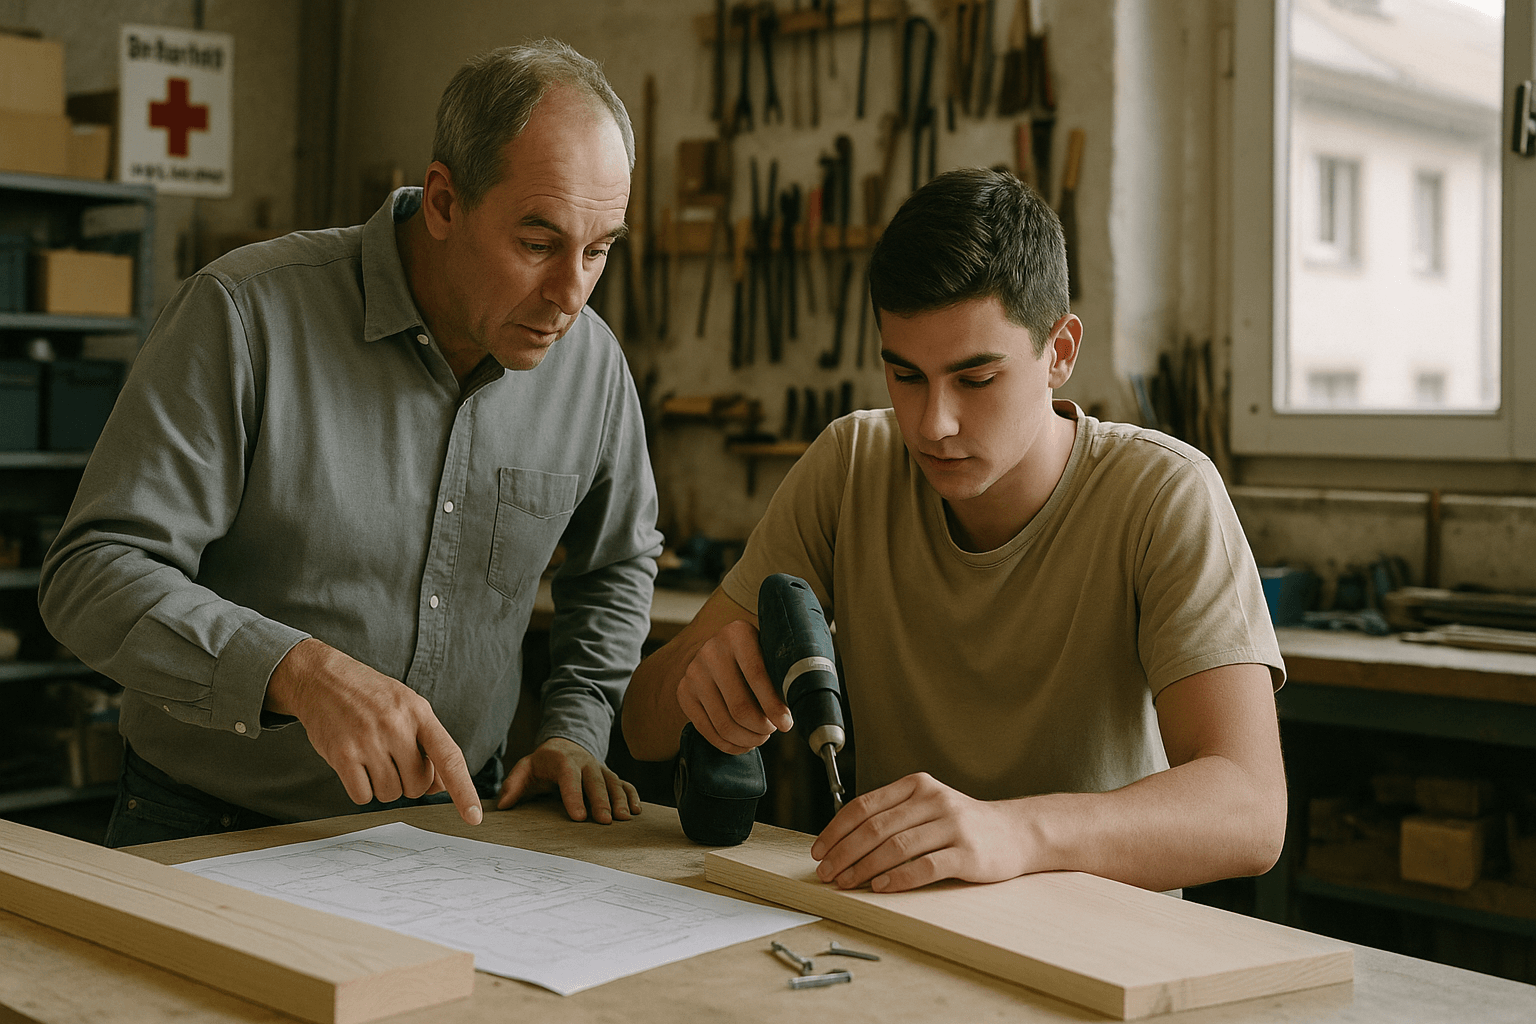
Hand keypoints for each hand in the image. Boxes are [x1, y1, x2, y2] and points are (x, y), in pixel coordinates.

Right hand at [266, 639, 482, 825]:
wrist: (323, 679)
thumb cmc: (372, 696)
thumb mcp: (408, 708)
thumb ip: (429, 745)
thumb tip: (441, 788)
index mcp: (419, 713)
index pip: (449, 757)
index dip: (464, 790)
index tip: (474, 817)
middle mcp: (396, 726)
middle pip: (417, 784)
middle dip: (410, 782)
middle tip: (395, 761)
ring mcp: (368, 740)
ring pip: (391, 793)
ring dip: (385, 786)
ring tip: (374, 758)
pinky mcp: (342, 754)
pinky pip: (363, 796)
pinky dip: (363, 790)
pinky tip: (357, 767)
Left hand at [495, 736, 640, 822]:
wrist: (565, 745)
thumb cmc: (542, 764)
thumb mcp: (525, 769)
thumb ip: (514, 785)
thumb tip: (503, 805)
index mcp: (562, 760)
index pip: (569, 777)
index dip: (574, 796)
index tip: (578, 817)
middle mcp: (585, 762)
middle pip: (595, 781)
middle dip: (601, 801)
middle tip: (605, 821)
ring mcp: (600, 768)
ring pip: (613, 782)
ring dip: (620, 800)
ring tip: (624, 819)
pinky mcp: (610, 775)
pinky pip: (624, 784)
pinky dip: (632, 795)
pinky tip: (636, 811)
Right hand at [676, 619, 792, 753]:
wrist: (720, 649)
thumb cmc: (757, 655)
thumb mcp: (770, 653)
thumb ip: (782, 675)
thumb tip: (793, 714)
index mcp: (738, 634)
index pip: (757, 676)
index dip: (774, 706)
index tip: (786, 724)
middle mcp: (711, 650)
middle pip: (740, 707)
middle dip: (761, 728)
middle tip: (772, 731)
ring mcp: (693, 672)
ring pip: (724, 723)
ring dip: (748, 739)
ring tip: (760, 737)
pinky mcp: (683, 692)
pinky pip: (706, 730)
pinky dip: (729, 744)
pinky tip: (744, 744)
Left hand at [810, 773, 1026, 892]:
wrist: (1016, 832)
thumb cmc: (963, 824)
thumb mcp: (928, 806)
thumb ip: (893, 815)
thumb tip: (843, 841)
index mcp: (917, 786)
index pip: (865, 806)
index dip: (836, 830)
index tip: (819, 850)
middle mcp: (933, 800)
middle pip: (876, 828)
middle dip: (844, 853)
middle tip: (827, 873)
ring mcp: (952, 826)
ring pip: (896, 847)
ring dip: (865, 868)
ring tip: (847, 882)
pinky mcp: (968, 853)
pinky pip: (925, 867)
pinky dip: (899, 878)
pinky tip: (882, 887)